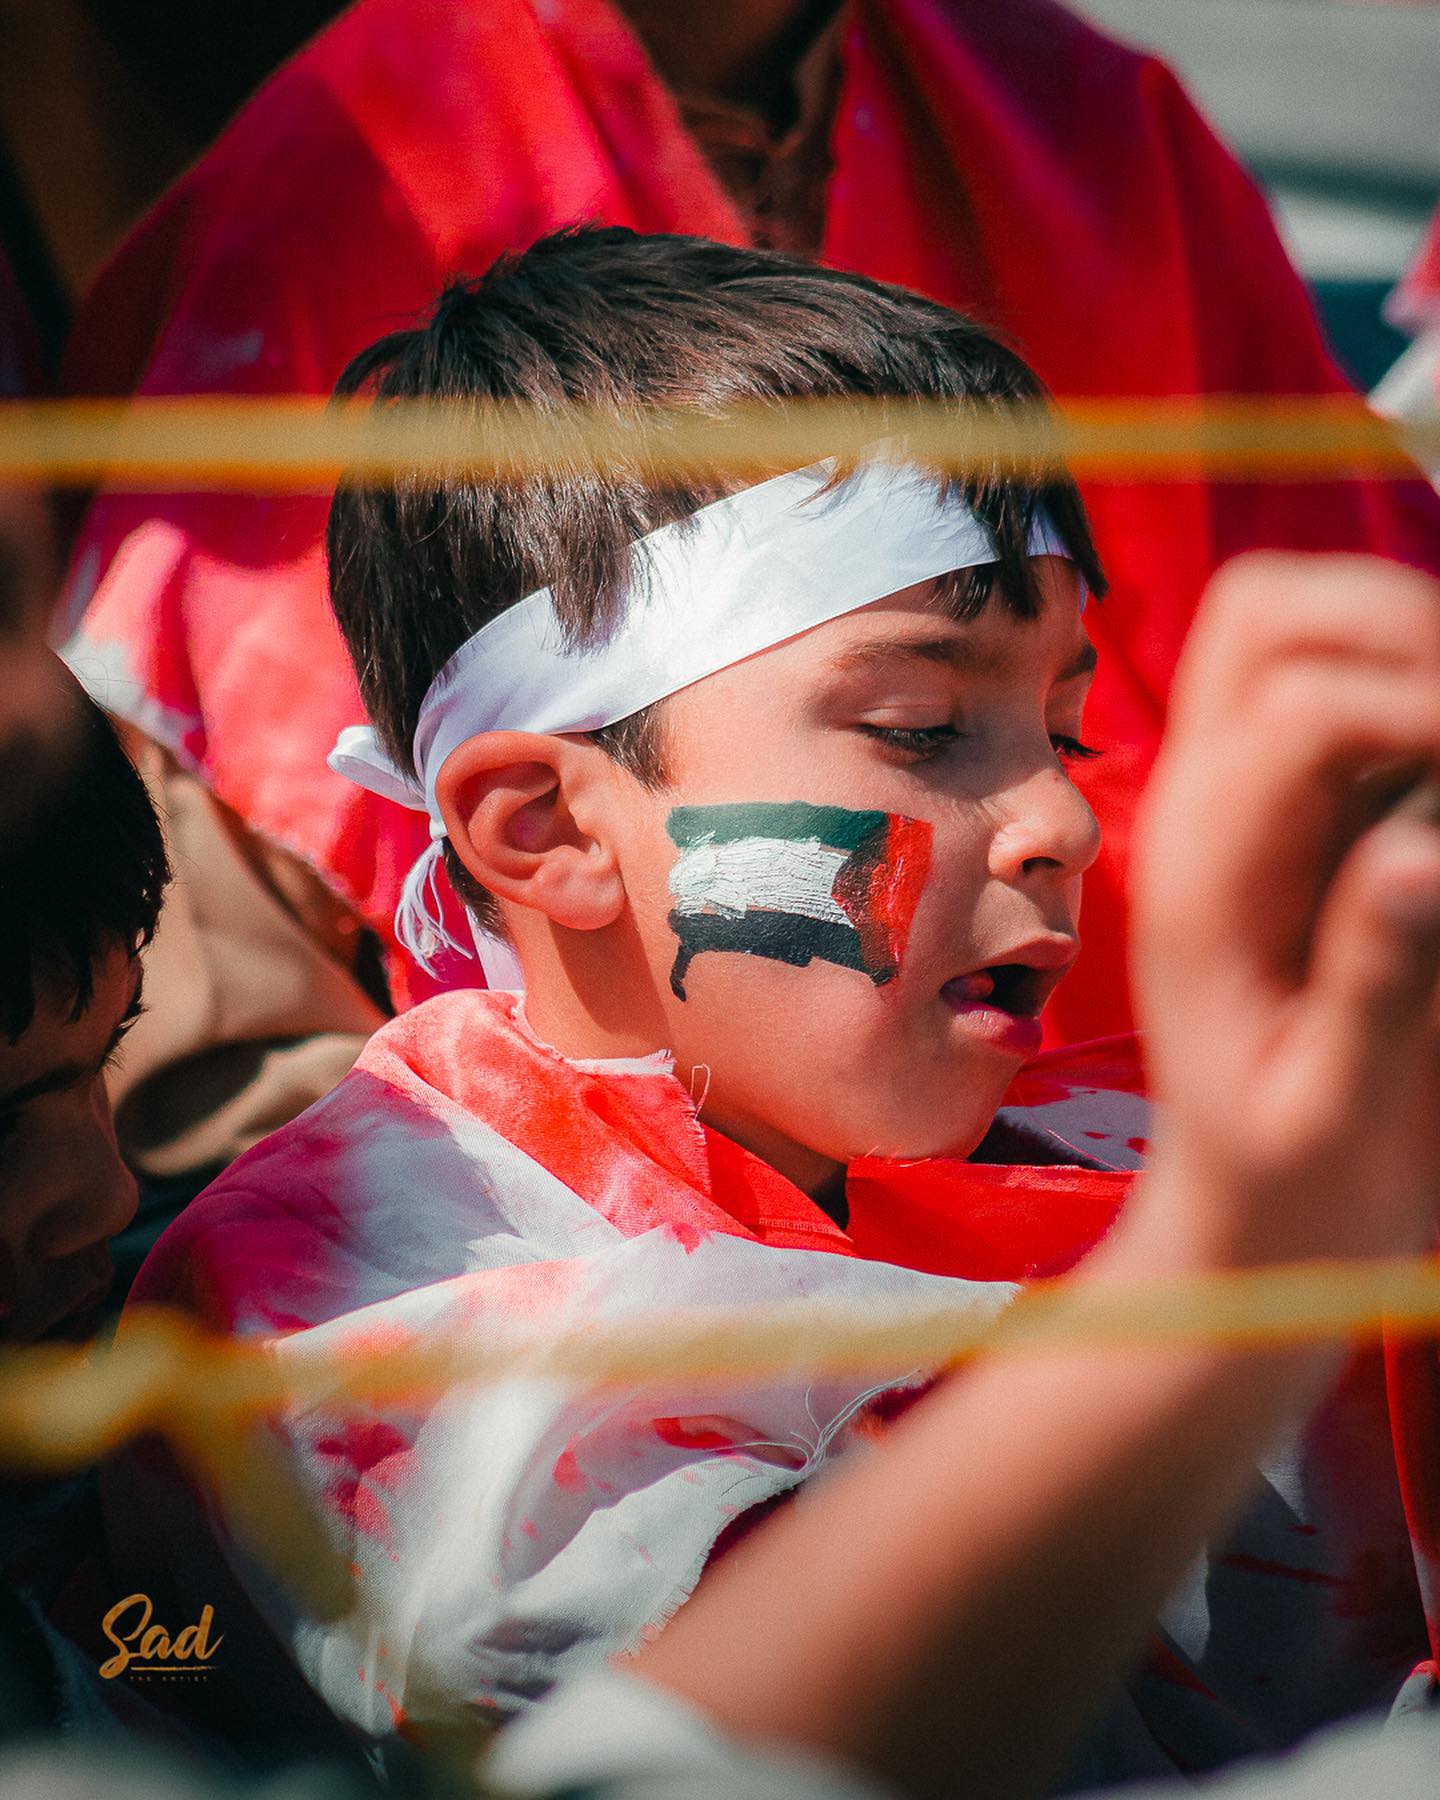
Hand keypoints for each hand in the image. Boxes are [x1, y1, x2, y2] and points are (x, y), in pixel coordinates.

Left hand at [1131, 553, 1439, 1266]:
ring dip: (1406, 637)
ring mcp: (1242, 798)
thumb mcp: (1334, 1111)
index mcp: (1208, 877)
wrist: (1252, 1208)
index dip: (1431, 708)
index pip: (1304, 710)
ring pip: (1293, 624)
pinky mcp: (1292, 811)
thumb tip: (1426, 854)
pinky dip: (1407, 689)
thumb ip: (1377, 989)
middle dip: (1405, 625)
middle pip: (1268, 613)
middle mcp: (1207, 809)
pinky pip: (1335, 690)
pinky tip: (1436, 768)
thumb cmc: (1290, 1179)